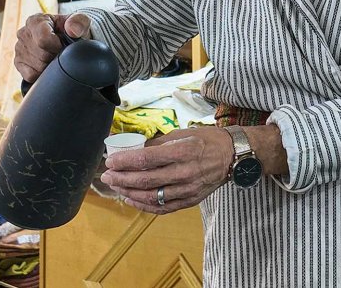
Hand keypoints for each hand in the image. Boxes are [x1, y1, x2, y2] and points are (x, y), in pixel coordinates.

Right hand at [13, 13, 91, 82]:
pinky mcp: (18, 63)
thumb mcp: (81, 21)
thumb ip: (79, 21)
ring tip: (55, 56)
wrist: (69, 39)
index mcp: (35, 21)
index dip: (58, 46)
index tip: (64, 45)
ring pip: (37, 67)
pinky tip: (48, 65)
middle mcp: (23, 33)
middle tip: (62, 51)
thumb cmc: (73, 29)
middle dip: (56, 57)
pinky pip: (30, 76)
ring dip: (50, 66)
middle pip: (41, 55)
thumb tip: (73, 30)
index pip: (43, 39)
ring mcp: (19, 49)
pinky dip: (42, 74)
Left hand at [100, 128, 234, 214]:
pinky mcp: (190, 200)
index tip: (111, 161)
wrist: (233, 157)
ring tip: (116, 187)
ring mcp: (187, 189)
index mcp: (182, 152)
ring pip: (151, 197)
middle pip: (145, 180)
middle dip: (121, 178)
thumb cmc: (209, 141)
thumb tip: (135, 149)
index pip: (146, 159)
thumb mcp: (184, 134)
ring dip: (129, 193)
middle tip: (107, 176)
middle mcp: (184, 172)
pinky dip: (144, 206)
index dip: (125, 161)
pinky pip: (163, 208)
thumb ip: (159, 144)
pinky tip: (132, 200)